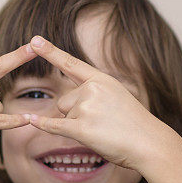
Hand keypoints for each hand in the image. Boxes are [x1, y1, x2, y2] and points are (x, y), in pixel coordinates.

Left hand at [24, 35, 172, 171]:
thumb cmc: (134, 125)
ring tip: (102, 131)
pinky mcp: (81, 128)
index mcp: (101, 80)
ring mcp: (86, 108)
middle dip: (75, 113)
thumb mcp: (118, 97)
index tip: (34, 39)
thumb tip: (68, 103)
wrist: (149, 143)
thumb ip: (95, 93)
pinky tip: (33, 121)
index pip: (71, 64)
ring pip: (64, 115)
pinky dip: (44, 125)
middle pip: (64, 100)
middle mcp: (92, 90)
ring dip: (76, 126)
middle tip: (102, 123)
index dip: (50, 52)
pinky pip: (55, 126)